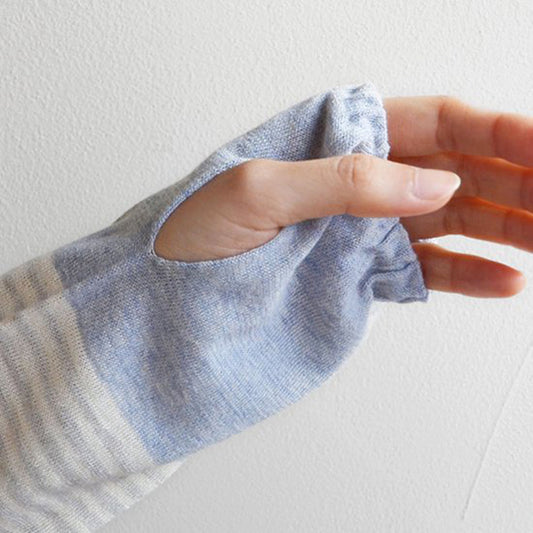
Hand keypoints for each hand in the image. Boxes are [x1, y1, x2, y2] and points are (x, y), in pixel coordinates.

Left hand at [154, 95, 532, 297]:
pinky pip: (422, 269)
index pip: (433, 123)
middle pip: (455, 169)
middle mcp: (356, 180)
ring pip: (450, 218)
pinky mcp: (355, 275)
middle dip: (515, 181)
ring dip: (505, 226)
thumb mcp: (255, 191)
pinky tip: (505, 279)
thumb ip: (343, 180)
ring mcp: (359, 231)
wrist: (161, 298)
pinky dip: (466, 274)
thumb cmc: (188, 232)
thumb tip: (430, 180)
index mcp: (333, 140)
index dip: (496, 132)